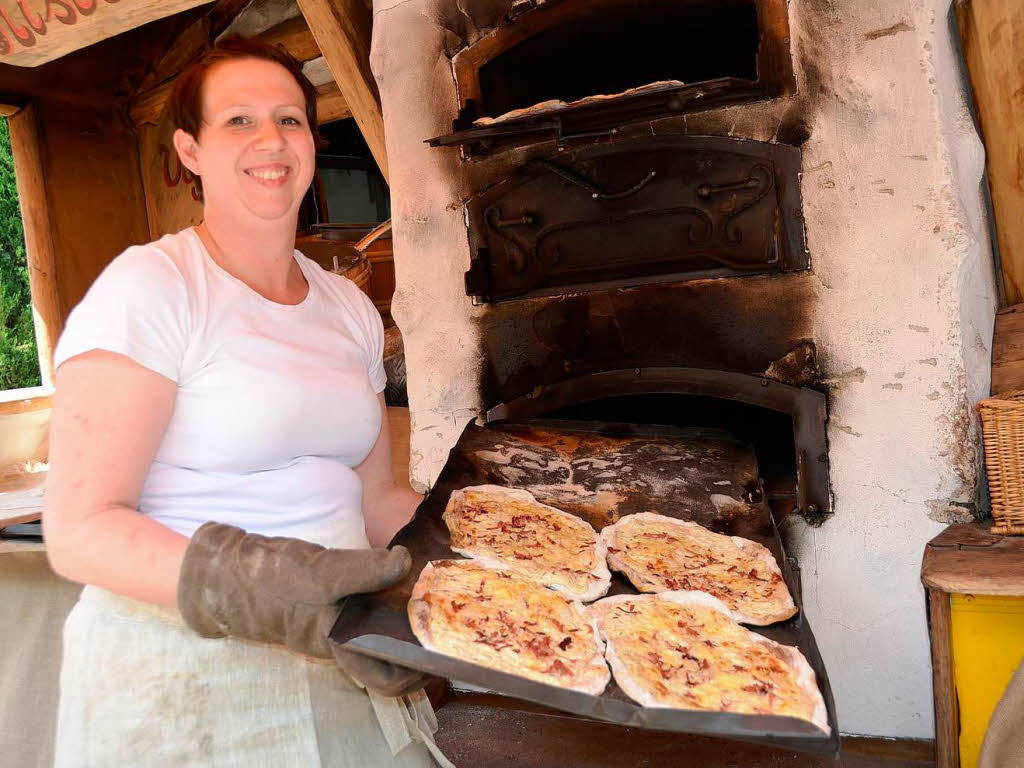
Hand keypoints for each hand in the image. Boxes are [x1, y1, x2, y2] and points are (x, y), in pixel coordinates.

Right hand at [177, 522, 428, 693]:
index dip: (417, 673)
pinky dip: (383, 596)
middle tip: (442, 615)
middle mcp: (337, 639)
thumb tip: (403, 562)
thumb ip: (363, 570)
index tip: (443, 651)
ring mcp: (329, 622)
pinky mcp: (323, 602)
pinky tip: (398, 571)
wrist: (224, 571)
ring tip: (428, 592)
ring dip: (402, 619)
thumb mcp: (320, 573)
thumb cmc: (270, 578)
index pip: (386, 679)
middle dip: (416, 644)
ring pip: (376, 633)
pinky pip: (362, 608)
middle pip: (387, 658)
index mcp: (338, 642)